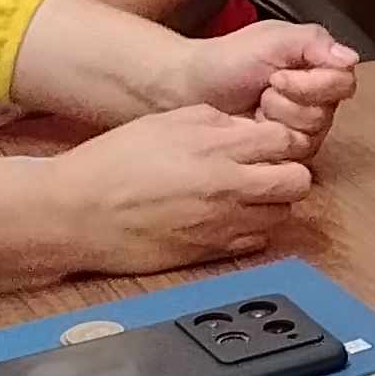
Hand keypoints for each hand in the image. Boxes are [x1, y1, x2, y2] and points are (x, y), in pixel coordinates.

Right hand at [51, 101, 314, 267]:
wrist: (77, 213)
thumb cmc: (110, 166)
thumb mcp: (162, 122)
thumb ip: (212, 121)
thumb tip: (243, 126)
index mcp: (215, 148)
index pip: (284, 140)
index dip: (281, 138)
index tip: (270, 141)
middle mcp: (227, 188)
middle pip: (297, 181)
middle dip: (288, 171)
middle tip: (268, 168)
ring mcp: (222, 225)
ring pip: (282, 215)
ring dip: (272, 202)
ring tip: (247, 193)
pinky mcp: (210, 253)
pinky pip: (256, 242)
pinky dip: (252, 229)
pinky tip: (229, 217)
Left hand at [187, 19, 358, 148]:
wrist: (190, 85)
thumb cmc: (227, 59)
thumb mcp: (273, 38)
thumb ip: (314, 42)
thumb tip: (351, 57)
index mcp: (318, 69)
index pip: (343, 84)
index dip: (313, 84)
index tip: (279, 75)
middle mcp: (315, 101)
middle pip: (326, 114)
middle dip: (290, 103)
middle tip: (265, 90)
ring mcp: (300, 130)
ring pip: (310, 138)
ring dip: (278, 119)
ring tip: (257, 107)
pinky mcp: (282, 154)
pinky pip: (291, 158)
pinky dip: (268, 140)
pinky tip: (252, 126)